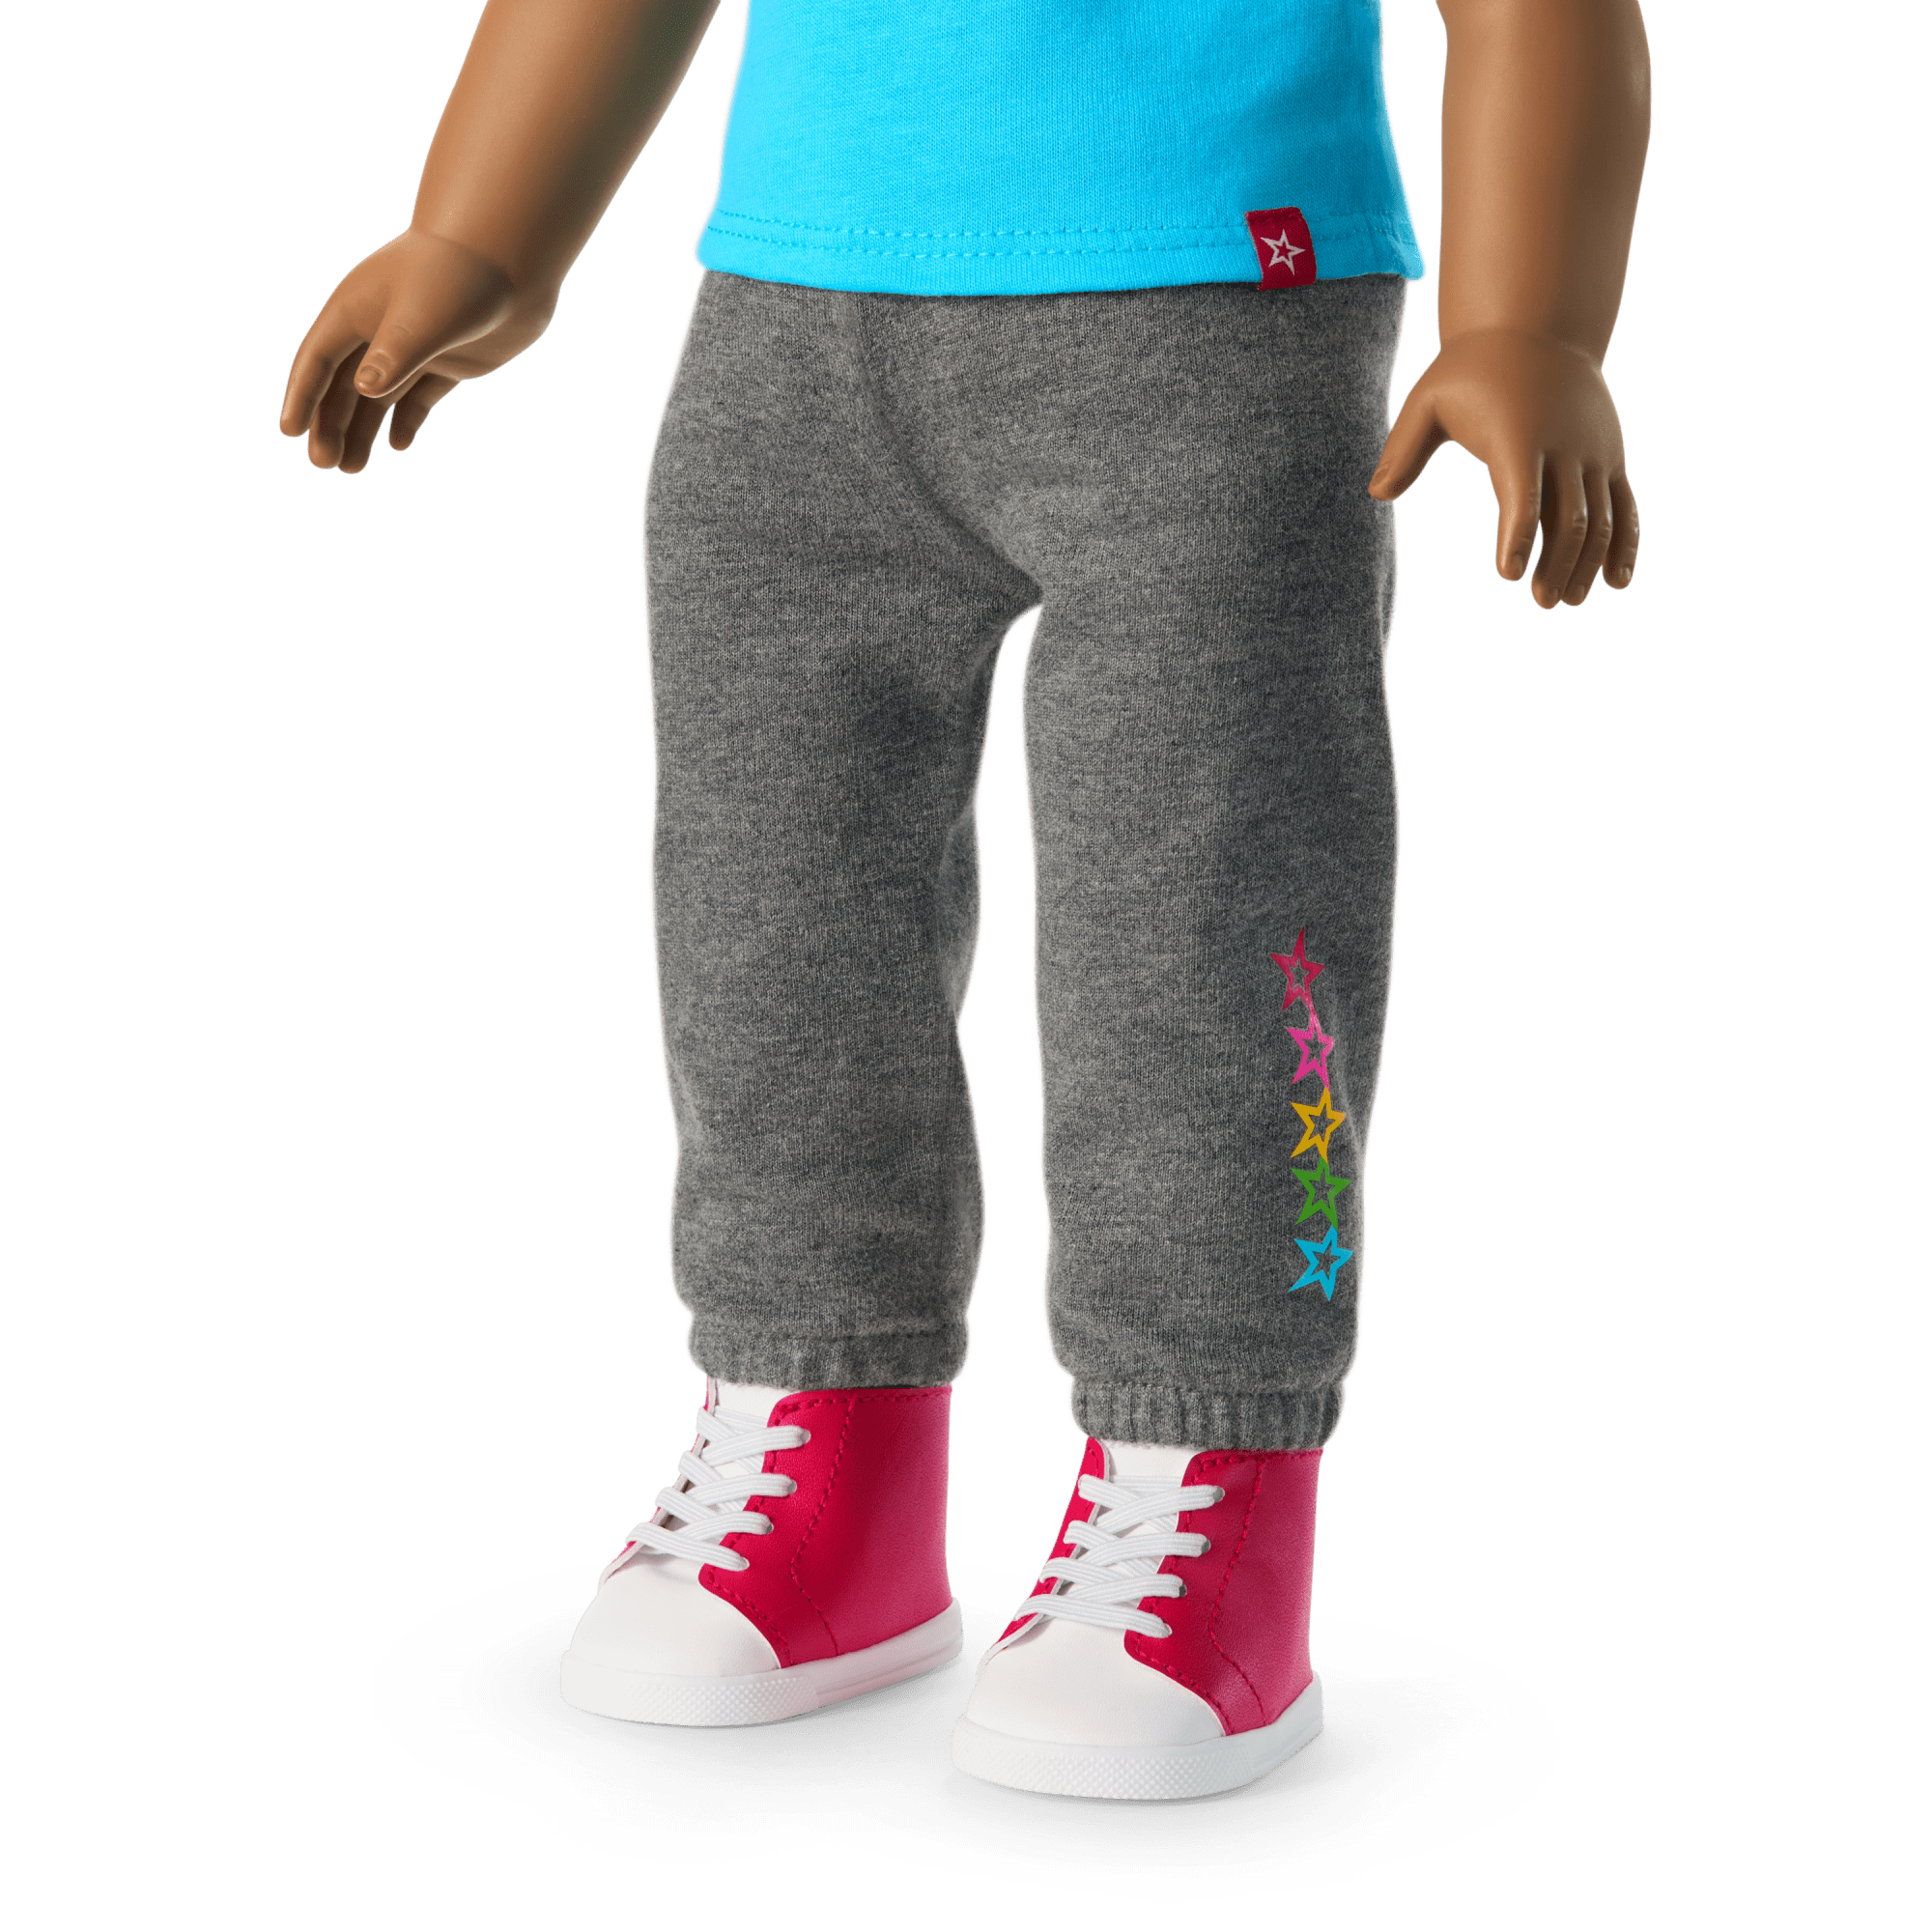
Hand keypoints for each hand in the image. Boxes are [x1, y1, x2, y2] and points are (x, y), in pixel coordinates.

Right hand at [279, 229, 560, 473]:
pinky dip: (406, 421)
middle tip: (325, 464)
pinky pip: (417, 399)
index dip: (302, 396)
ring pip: (376, 397)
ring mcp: (413, 347)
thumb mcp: (425, 316)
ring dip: (362, 431)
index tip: (289, 432)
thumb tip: (365, 390)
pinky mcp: (446, 362)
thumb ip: (395, 354)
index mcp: (357, 310)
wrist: (513, 259)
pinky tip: (400, 445)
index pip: (318, 360)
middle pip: (342, 385)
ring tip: (352, 468)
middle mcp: (378, 329)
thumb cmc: (462, 277)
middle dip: (330, 425)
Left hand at [1368, 329, 1638, 608]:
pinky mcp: (1609, 456)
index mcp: (1520, 437)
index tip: (1507, 575)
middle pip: (1571, 518)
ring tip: (1569, 599)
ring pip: (1602, 518)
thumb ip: (1403, 449)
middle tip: (1541, 602)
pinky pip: (1624, 505)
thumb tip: (1375, 494)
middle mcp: (1564, 446)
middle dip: (1558, 563)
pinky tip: (1617, 581)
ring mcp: (1593, 452)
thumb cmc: (1473, 371)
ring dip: (1589, 563)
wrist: (1538, 327)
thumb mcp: (1430, 400)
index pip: (1524, 496)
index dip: (1518, 537)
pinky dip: (1625, 543)